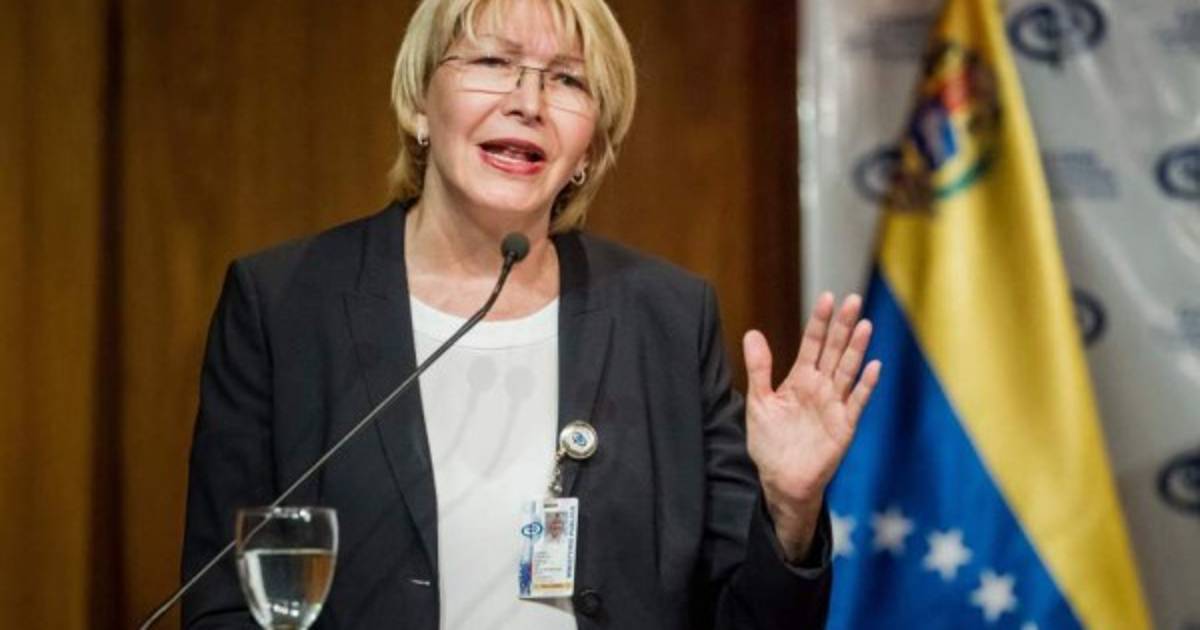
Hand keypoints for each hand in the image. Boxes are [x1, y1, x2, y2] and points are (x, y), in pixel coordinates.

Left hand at [742, 292, 881, 561]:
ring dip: (857, 349)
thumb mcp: (758, 402)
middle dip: (843, 326)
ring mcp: (834, 406)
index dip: (820, 322)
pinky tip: (875, 367)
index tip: (827, 298)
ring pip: (848, 371)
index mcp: (800, 379)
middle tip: (853, 299)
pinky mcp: (843, 427)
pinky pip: (856, 403)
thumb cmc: (769, 443)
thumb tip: (752, 332)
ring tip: (865, 324)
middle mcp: (820, 388)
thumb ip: (758, 368)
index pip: (812, 344)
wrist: (779, 481)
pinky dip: (865, 386)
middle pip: (834, 351)